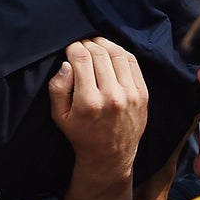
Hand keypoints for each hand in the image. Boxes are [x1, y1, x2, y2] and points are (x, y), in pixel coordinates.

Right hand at [49, 38, 148, 175]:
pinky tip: (111, 51)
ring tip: (94, 43)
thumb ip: (57, 88)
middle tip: (80, 43)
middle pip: (99, 53)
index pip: (81, 59)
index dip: (73, 47)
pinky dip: (120, 52)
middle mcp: (112, 96)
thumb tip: (66, 64)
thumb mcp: (59, 116)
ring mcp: (130, 94)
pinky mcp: (142, 94)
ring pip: (117, 54)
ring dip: (104, 43)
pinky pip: (132, 62)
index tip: (69, 47)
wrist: (109, 156)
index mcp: (89, 102)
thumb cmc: (81, 134)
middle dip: (87, 43)